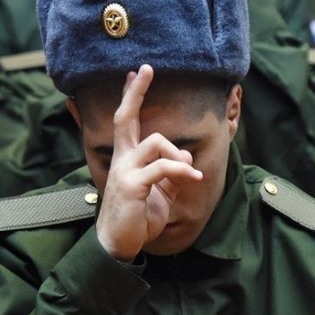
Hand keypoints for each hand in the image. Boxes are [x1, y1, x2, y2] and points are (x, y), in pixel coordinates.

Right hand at [95, 64, 202, 260]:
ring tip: (190, 170)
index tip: (138, 73)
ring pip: (155, 142)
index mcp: (127, 158)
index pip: (127, 120)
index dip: (133, 96)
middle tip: (145, 70)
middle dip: (136, 93)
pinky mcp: (132, 186)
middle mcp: (122, 160)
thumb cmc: (138, 217)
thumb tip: (186, 155)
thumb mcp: (160, 192)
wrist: (119, 244)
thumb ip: (172, 172)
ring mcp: (125, 172)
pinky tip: (195, 177)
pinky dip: (182, 169)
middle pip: (125, 118)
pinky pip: (162, 167)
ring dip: (178, 153)